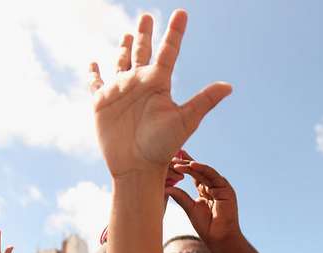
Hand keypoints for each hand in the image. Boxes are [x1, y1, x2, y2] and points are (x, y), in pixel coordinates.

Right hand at [89, 10, 231, 178]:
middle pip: (142, 51)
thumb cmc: (162, 146)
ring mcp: (120, 92)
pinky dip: (94, 73)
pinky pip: (96, 83)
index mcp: (159, 83)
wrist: (137, 167)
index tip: (182, 13)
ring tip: (127, 34)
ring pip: (121, 63)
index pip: (169, 51)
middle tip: (146, 16)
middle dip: (144, 34)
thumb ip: (204, 101)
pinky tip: (94, 64)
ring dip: (124, 48)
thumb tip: (229, 86)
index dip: (175, 32)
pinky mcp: (102, 102)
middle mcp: (140, 84)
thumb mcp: (185, 120)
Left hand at [167, 158, 240, 245]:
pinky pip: (213, 175)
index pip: (194, 175)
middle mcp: (214, 186)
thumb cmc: (206, 227)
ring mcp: (221, 187)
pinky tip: (192, 164)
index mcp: (206, 191)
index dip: (185, 166)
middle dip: (186, 163)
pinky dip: (203, 168)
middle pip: (199, 171)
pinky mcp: (226, 189)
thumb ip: (181, 197)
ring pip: (204, 171)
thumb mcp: (190, 209)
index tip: (173, 159)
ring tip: (177, 162)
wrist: (220, 237)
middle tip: (173, 156)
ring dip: (191, 165)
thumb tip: (166, 188)